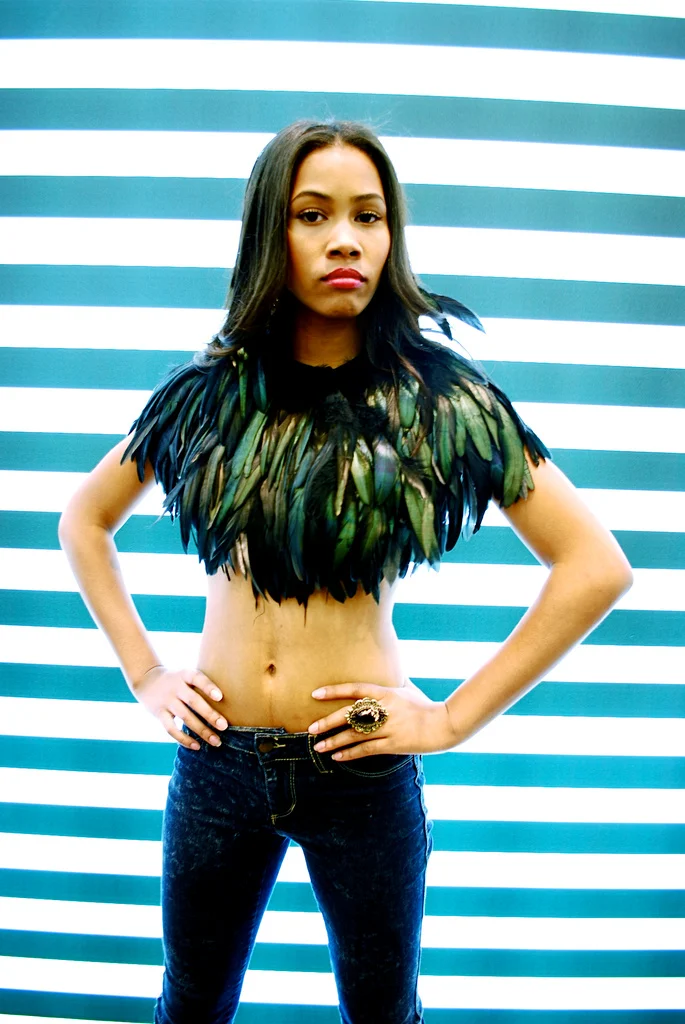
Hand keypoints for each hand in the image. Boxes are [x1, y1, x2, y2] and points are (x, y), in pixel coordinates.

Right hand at [132, 666, 228, 749]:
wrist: (146, 679)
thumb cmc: (176, 679)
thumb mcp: (186, 674)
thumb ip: (201, 684)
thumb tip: (227, 701)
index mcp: (185, 674)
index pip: (198, 678)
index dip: (208, 687)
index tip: (220, 697)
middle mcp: (175, 686)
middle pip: (193, 701)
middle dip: (210, 714)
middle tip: (224, 726)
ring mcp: (166, 700)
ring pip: (185, 717)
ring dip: (202, 730)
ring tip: (216, 741)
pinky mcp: (159, 713)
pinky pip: (171, 729)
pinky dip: (184, 739)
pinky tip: (197, 746)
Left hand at [307, 678, 459, 760]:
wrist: (444, 724)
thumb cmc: (425, 705)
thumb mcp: (408, 689)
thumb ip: (392, 682)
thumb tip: (386, 668)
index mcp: (386, 693)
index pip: (355, 689)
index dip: (334, 691)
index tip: (315, 694)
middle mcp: (384, 709)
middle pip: (350, 714)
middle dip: (328, 721)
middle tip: (311, 728)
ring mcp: (389, 727)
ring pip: (355, 735)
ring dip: (334, 741)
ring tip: (318, 746)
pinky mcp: (393, 744)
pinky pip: (367, 750)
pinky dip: (350, 754)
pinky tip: (337, 756)